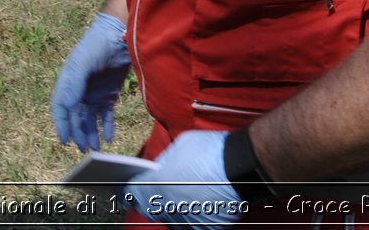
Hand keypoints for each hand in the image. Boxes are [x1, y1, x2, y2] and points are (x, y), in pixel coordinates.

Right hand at [50, 13, 130, 151]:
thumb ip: (74, 83)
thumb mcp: (83, 62)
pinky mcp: (109, 93)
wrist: (119, 34)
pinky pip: (105, 114)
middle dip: (78, 132)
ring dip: (91, 133)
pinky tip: (108, 137)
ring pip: (89, 118)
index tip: (64, 140)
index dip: (61, 123)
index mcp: (68, 81)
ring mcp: (94, 92)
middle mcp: (79, 89)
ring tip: (95, 148)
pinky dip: (106, 126)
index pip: (61, 107)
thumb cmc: (98, 44)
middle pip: (75, 116)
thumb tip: (68, 106)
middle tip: (83, 148)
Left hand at [123, 130, 244, 227]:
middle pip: (151, 208)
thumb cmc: (208, 151)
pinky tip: (199, 202)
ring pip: (172, 218)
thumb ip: (164, 161)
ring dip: (172, 209)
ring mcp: (187, 221)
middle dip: (149, 199)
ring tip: (181, 195)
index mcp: (155, 187)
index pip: (132, 193)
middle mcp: (167, 208)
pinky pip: (193, 223)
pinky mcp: (205, 228)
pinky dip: (193, 215)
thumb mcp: (179, 147)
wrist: (240, 166)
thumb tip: (159, 169)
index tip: (127, 188)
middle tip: (153, 190)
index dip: (128, 190)